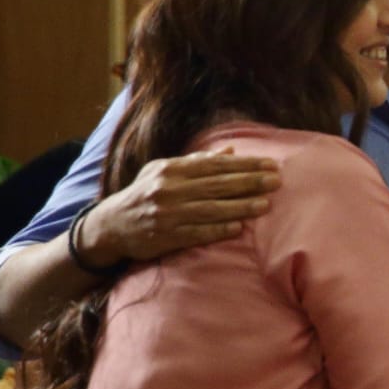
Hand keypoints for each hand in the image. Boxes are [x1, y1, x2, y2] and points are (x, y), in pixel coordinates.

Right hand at [78, 149, 280, 264]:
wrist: (111, 226)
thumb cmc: (145, 194)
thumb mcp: (163, 171)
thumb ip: (196, 162)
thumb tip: (230, 151)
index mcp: (170, 170)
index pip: (215, 165)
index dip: (245, 165)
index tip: (270, 164)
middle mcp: (169, 190)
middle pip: (217, 185)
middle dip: (250, 182)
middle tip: (276, 181)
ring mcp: (167, 214)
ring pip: (211, 209)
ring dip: (240, 207)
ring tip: (265, 204)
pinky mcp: (166, 236)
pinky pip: (197, 233)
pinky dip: (218, 230)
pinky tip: (239, 228)